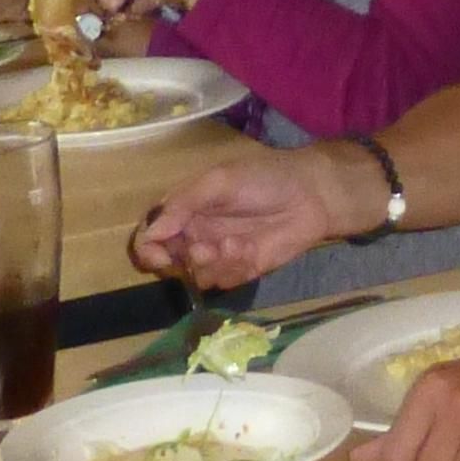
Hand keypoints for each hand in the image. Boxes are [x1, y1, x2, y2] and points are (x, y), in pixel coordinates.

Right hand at [129, 144, 374, 288]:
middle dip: (183, 261)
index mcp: (185, 210)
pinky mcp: (242, 270)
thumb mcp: (219, 180)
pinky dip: (233, 269)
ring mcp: (219, 255)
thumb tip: (151, 232)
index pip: (151, 236)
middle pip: (169, 263)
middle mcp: (196, 235)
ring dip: (211, 265)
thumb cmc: (263, 178)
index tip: (160, 256)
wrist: (310, 194)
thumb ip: (184, 204)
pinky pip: (224, 282)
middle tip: (204, 250)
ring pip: (196, 276)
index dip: (149, 250)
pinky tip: (250, 250)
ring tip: (235, 246)